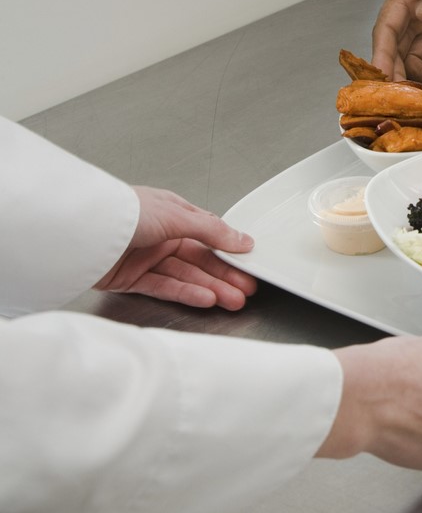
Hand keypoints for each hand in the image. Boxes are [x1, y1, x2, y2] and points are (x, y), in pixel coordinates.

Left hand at [94, 186, 256, 308]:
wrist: (82, 230)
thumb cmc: (125, 212)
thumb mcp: (177, 216)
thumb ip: (212, 231)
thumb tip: (243, 240)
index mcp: (171, 213)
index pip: (208, 234)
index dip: (229, 250)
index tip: (249, 263)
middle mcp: (159, 235)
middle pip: (200, 259)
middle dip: (225, 275)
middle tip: (246, 290)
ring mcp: (146, 257)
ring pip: (187, 276)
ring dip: (212, 288)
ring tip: (233, 300)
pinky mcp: (131, 279)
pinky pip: (165, 288)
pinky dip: (187, 294)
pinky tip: (206, 300)